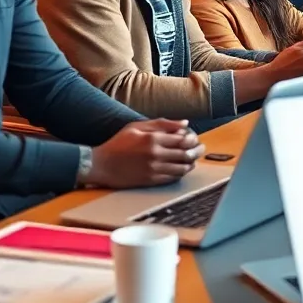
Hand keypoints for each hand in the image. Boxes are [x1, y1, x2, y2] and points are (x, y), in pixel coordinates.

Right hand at [86, 119, 203, 187]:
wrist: (102, 165)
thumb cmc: (118, 143)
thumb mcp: (137, 126)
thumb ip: (162, 123)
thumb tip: (185, 123)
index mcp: (153, 138)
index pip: (183, 139)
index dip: (193, 138)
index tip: (194, 137)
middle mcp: (155, 154)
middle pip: (186, 153)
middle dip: (197, 151)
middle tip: (201, 148)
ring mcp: (154, 169)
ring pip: (182, 167)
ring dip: (192, 163)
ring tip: (193, 159)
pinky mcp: (151, 180)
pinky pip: (173, 177)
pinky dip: (181, 172)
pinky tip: (182, 168)